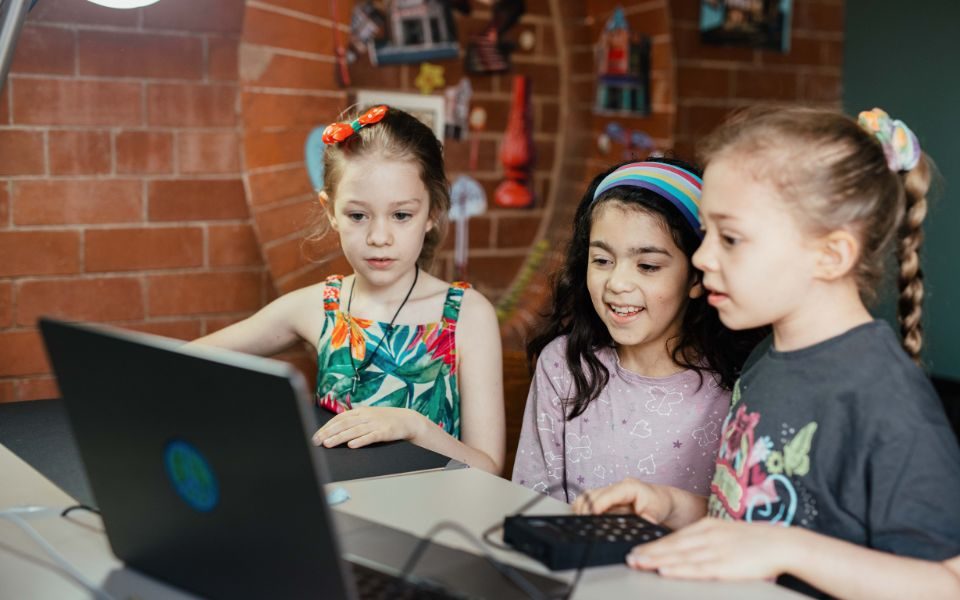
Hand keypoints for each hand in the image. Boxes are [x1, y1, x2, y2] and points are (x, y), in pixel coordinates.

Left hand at [312, 407, 425, 448]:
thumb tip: (335, 427)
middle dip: (328, 433)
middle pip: (344, 424)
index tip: (317, 435)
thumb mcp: (369, 416)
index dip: (327, 427)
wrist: (408, 420)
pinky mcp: (384, 432)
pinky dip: (360, 441)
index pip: (339, 418)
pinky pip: (371, 436)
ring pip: (354, 431)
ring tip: (328, 444)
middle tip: (317, 441)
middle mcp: (366, 416)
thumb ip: (354, 420)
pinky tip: (352, 445)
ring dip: (339, 437)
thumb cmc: (386, 419)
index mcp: (361, 411)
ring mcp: (375, 424)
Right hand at [572, 478, 671, 523]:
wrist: (663, 501)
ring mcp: (610, 493)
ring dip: (580, 508)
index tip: (589, 517)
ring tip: (578, 523)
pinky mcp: (607, 500)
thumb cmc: (660, 504)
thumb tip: (642, 525)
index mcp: (628, 487)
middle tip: (581, 525)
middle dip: (584, 509)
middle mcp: (616, 487)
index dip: (596, 505)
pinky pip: (589, 502)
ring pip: (587, 497)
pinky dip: (582, 509)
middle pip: (592, 494)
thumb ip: (648, 519)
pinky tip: (580, 520)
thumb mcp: (658, 512)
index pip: (607, 495)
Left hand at [627, 517, 792, 580]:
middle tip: (629, 558)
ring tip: (638, 564)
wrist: (782, 543)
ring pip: (680, 556)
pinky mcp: (726, 565)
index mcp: (708, 526)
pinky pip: (697, 568)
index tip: (636, 550)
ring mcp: (716, 550)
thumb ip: (706, 539)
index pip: (675, 537)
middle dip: (649, 552)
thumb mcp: (726, 533)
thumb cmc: (754, 542)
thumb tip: (685, 549)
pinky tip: (664, 571)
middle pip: (673, 546)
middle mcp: (708, 535)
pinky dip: (679, 570)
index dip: (654, 545)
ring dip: (657, 561)